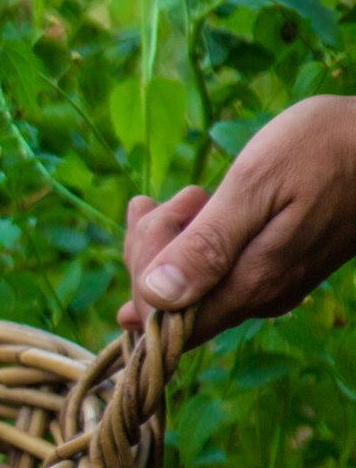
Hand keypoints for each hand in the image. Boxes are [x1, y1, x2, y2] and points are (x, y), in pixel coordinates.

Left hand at [120, 95, 355, 346]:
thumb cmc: (327, 149)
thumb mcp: (257, 185)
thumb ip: (207, 246)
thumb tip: (155, 298)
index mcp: (250, 286)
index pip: (162, 317)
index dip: (140, 273)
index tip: (151, 212)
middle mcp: (257, 299)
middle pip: (172, 303)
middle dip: (151, 249)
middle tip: (166, 197)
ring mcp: (268, 286)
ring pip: (192, 285)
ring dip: (171, 238)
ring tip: (190, 194)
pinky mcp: (275, 270)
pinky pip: (217, 270)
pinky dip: (195, 238)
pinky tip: (198, 202)